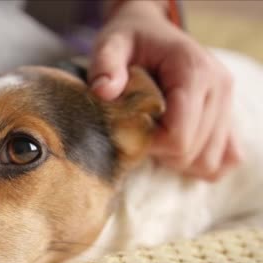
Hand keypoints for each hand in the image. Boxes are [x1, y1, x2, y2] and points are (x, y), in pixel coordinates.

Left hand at [89, 0, 241, 180]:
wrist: (151, 31)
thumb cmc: (130, 40)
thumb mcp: (111, 44)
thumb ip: (105, 65)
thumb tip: (103, 91)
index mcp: (194, 71)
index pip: (178, 136)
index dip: (146, 144)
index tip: (125, 130)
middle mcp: (220, 88)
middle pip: (192, 153)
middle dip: (157, 151)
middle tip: (135, 129)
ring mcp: (228, 104)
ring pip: (208, 162)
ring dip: (175, 159)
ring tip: (153, 135)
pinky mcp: (228, 116)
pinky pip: (225, 159)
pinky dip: (197, 161)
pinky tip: (172, 145)